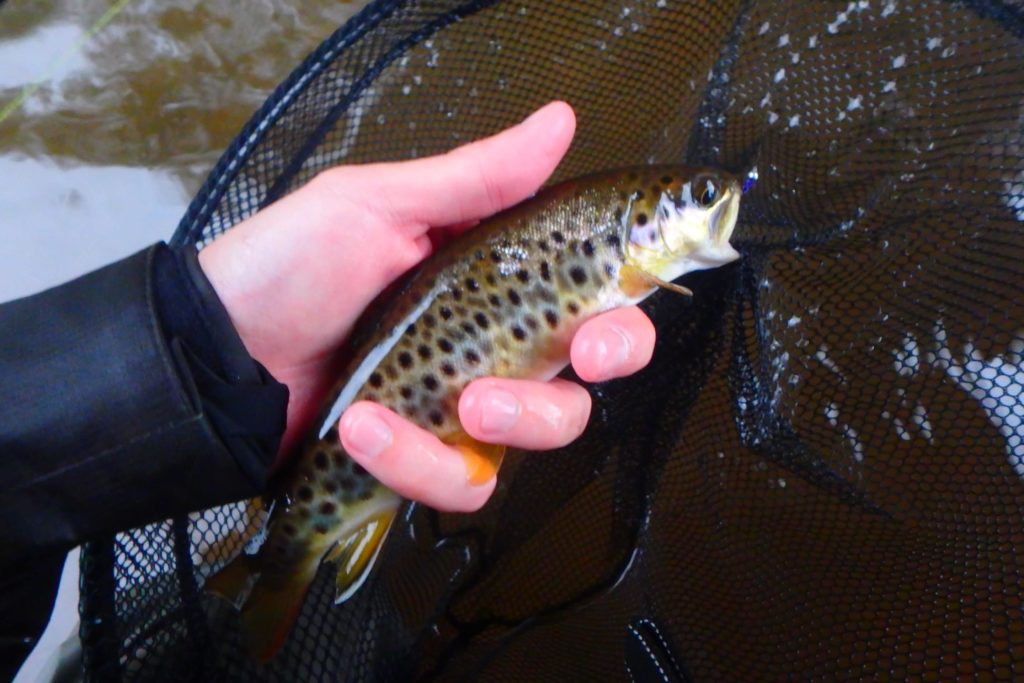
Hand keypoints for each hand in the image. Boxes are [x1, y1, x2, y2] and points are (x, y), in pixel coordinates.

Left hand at [198, 101, 655, 511]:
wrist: (214, 355)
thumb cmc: (285, 267)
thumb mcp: (376, 205)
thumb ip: (474, 178)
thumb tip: (556, 124)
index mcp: (492, 279)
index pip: (589, 300)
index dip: (621, 319)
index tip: (605, 327)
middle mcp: (489, 346)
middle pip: (583, 382)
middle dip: (590, 376)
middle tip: (568, 363)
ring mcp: (458, 408)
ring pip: (538, 437)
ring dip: (504, 421)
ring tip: (442, 398)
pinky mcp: (422, 458)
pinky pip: (462, 482)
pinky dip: (417, 461)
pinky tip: (366, 428)